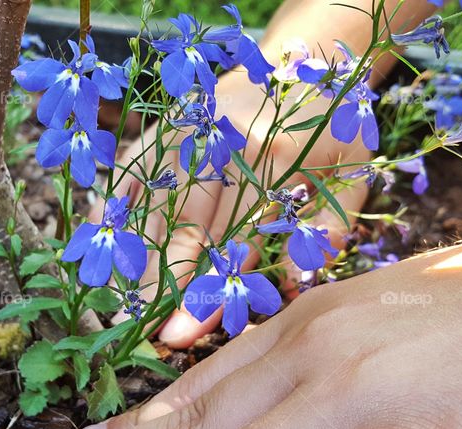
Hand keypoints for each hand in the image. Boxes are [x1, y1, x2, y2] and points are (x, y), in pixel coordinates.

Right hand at [91, 70, 367, 347]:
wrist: (304, 62)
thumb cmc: (332, 129)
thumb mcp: (351, 178)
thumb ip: (324, 234)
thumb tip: (288, 285)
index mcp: (273, 151)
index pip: (233, 238)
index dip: (205, 290)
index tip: (182, 334)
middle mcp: (218, 137)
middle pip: (182, 226)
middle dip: (165, 286)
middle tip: (150, 334)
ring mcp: (183, 128)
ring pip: (150, 206)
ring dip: (136, 260)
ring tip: (127, 309)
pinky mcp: (161, 126)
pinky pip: (127, 175)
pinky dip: (113, 214)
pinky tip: (110, 254)